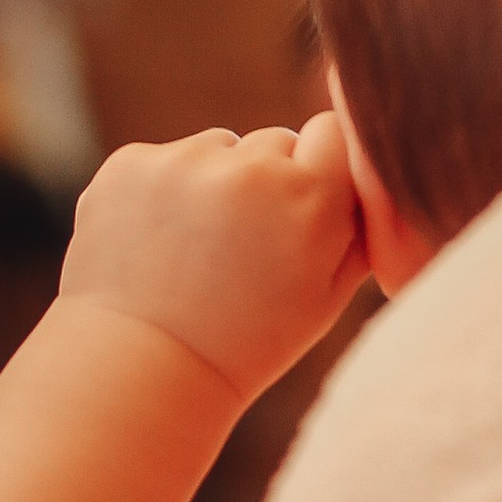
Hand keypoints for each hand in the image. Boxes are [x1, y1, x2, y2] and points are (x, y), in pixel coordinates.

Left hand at [57, 113, 367, 399]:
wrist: (143, 370)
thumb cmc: (248, 341)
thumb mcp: (328, 296)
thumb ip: (357, 226)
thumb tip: (372, 170)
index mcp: (308, 200)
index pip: (334, 132)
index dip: (320, 169)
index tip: (303, 208)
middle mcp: (248, 169)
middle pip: (274, 142)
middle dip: (268, 182)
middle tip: (247, 248)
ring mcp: (183, 162)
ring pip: (218, 148)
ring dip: (216, 183)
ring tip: (198, 253)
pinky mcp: (130, 164)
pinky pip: (165, 159)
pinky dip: (163, 191)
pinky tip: (157, 246)